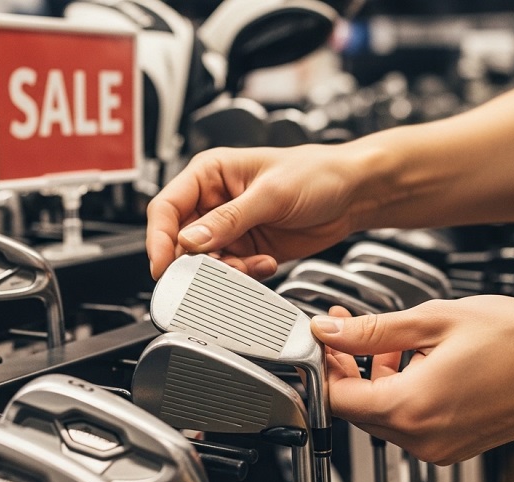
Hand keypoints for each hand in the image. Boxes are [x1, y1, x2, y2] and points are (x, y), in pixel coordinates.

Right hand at [146, 145, 362, 278]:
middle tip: (213, 271)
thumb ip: (229, 219)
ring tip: (252, 264)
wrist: (354, 193)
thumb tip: (191, 240)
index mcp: (210, 174)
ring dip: (225, 271)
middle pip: (181, 240)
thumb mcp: (271, 193)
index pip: (166, 207)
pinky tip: (266, 263)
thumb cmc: (317, 173)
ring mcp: (230, 228)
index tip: (163, 266)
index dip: (159, 238)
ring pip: (205, 262)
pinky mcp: (247, 249)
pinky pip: (230, 272)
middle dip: (196, 261)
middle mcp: (214, 201)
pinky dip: (244, 276)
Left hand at [311, 297, 513, 464]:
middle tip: (351, 326)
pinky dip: (404, 390)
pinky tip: (419, 358)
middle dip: (348, 365)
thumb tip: (328, 330)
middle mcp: (423, 438)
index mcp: (412, 409)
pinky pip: (411, 420)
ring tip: (397, 337)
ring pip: (383, 413)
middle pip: (357, 407)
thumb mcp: (433, 320)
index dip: (324, 363)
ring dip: (377, 375)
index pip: (336, 397)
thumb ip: (371, 330)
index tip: (325, 335)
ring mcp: (440, 447)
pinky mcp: (455, 445)